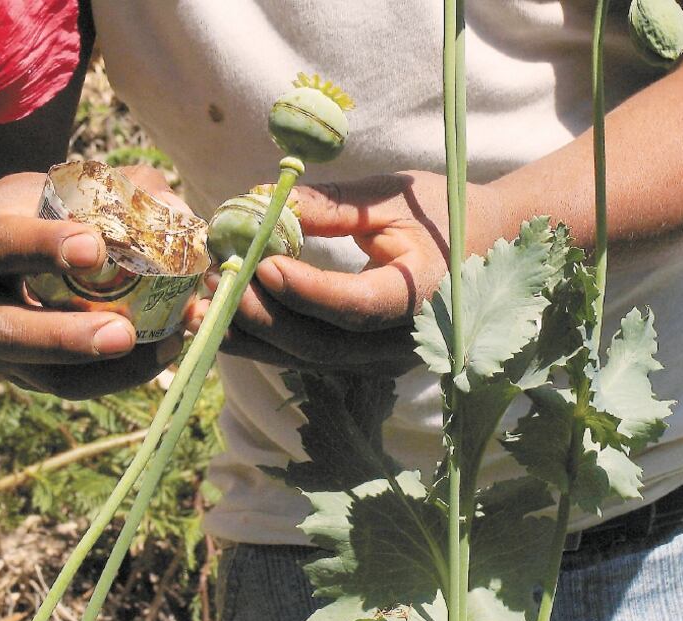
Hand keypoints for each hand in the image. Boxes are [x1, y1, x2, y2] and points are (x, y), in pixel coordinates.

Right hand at [0, 165, 186, 398]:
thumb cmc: (40, 216)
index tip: (95, 248)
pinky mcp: (28, 377)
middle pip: (8, 333)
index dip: (44, 247)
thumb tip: (180, 215)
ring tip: (165, 348)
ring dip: (108, 371)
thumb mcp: (62, 190)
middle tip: (123, 334)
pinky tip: (164, 353)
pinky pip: (73, 387)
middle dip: (67, 338)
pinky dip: (123, 375)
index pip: (1, 244)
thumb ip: (121, 191)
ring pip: (44, 377)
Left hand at [188, 171, 499, 375]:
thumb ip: (335, 205)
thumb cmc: (440, 212)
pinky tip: (220, 323)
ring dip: (250, 334)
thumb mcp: (392, 196)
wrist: (480, 246)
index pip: (358, 305)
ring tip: (202, 305)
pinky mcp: (358, 362)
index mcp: (421, 294)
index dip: (307, 290)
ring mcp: (378, 360)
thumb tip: (266, 199)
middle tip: (217, 280)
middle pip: (321, 343)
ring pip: (304, 358)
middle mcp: (400, 342)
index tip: (261, 262)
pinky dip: (260, 342)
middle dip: (262, 314)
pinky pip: (303, 358)